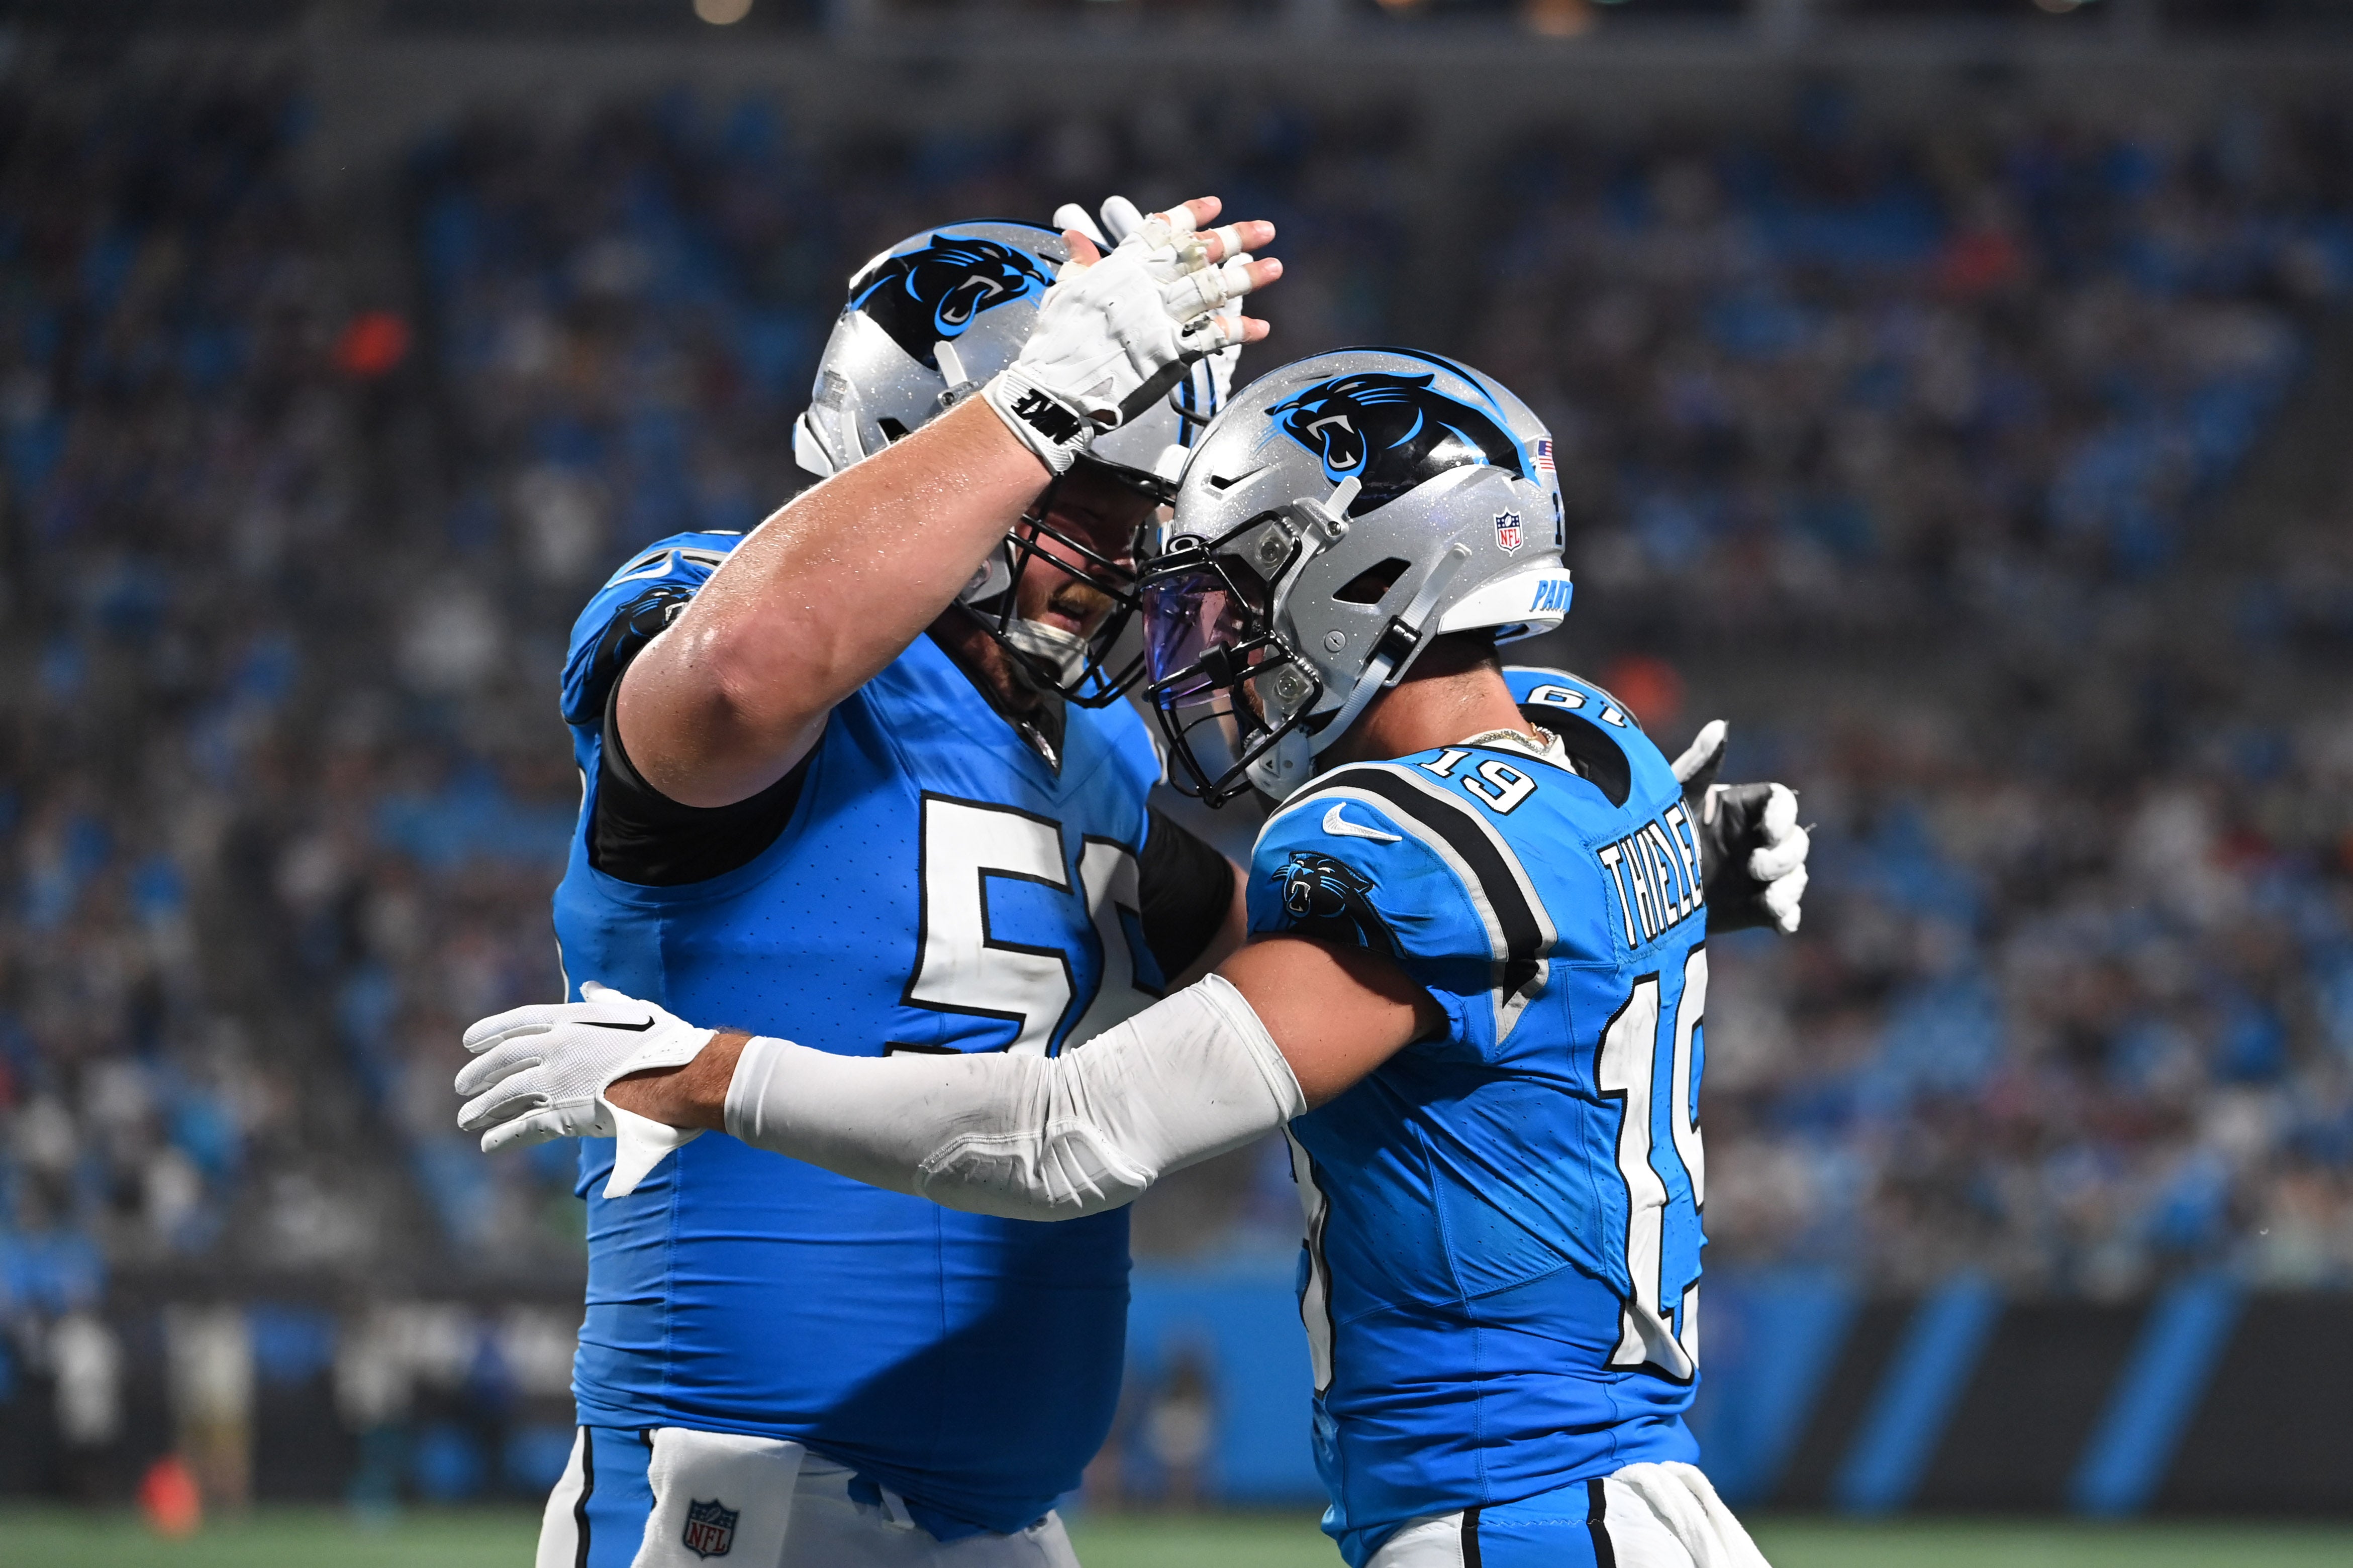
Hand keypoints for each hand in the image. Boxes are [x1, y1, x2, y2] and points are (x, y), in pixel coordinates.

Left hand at [456, 981, 713, 1151]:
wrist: (682, 1077)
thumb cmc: (667, 1043)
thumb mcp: (636, 1010)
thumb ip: (607, 1002)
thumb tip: (591, 989)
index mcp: (573, 1019)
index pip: (519, 1021)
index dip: (490, 1030)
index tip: (468, 1041)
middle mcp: (557, 1047)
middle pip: (502, 1060)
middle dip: (478, 1073)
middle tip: (461, 1085)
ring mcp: (557, 1081)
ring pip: (505, 1095)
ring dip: (482, 1108)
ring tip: (467, 1119)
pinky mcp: (564, 1115)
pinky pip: (523, 1127)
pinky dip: (503, 1137)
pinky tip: (488, 1145)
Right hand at [983, 196, 1277, 472]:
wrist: (1055, 392)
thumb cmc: (1054, 345)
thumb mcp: (1063, 294)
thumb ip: (1078, 264)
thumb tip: (1075, 235)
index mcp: (1118, 269)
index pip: (1159, 231)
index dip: (1189, 216)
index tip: (1214, 205)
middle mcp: (1143, 288)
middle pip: (1196, 254)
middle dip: (1233, 237)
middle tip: (1265, 229)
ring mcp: (1158, 319)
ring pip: (1211, 289)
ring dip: (1246, 277)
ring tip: (1275, 266)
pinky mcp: (1169, 354)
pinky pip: (1212, 337)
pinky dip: (1238, 331)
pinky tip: (1262, 327)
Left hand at [1669, 721, 1809, 934]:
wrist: (1632, 892)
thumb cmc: (1652, 834)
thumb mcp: (1673, 800)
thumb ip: (1699, 765)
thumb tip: (1720, 725)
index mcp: (1740, 809)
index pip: (1781, 803)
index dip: (1784, 815)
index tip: (1769, 830)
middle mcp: (1755, 839)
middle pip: (1797, 841)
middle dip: (1785, 856)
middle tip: (1754, 867)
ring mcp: (1758, 876)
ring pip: (1796, 877)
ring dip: (1789, 888)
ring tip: (1768, 899)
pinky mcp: (1755, 909)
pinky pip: (1786, 912)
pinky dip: (1787, 916)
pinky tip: (1780, 923)